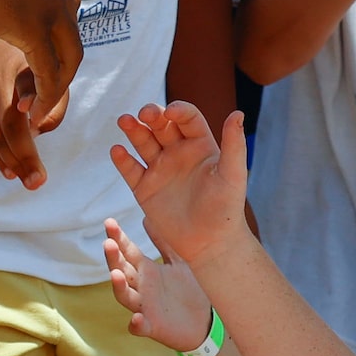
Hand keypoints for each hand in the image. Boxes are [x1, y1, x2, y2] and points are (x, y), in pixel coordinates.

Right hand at [0, 0, 82, 130]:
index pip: (60, 5)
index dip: (46, 31)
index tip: (27, 48)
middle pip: (70, 35)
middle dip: (57, 64)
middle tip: (39, 86)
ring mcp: (53, 9)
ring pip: (67, 59)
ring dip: (53, 87)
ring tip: (34, 110)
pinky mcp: (37, 31)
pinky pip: (49, 74)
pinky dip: (44, 98)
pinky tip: (32, 115)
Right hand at [0, 39, 51, 189]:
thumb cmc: (31, 71)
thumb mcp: (50, 75)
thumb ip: (54, 103)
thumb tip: (38, 131)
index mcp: (21, 70)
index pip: (26, 90)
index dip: (30, 107)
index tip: (36, 130)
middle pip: (8, 124)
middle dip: (24, 156)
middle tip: (39, 181)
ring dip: (11, 163)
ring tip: (29, 181)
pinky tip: (10, 173)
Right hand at [104, 218, 211, 353]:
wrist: (205, 324)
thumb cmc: (189, 291)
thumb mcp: (178, 262)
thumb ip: (163, 242)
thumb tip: (147, 218)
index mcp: (146, 270)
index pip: (127, 251)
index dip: (117, 238)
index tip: (109, 222)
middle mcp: (141, 287)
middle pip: (121, 270)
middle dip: (113, 258)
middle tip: (108, 244)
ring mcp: (144, 307)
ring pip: (125, 296)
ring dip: (119, 286)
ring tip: (115, 274)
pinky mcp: (153, 326)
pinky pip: (140, 327)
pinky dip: (136, 325)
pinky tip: (136, 319)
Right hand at [107, 102, 246, 265]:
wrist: (210, 244)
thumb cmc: (226, 209)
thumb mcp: (233, 175)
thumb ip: (234, 144)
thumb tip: (238, 113)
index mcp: (200, 146)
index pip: (187, 118)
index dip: (178, 111)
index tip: (171, 112)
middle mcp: (178, 153)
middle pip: (160, 125)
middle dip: (151, 115)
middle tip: (144, 113)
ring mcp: (159, 169)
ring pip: (142, 142)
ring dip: (133, 130)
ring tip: (124, 120)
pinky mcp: (144, 188)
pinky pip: (130, 169)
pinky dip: (122, 159)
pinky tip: (117, 150)